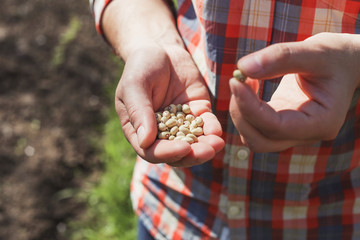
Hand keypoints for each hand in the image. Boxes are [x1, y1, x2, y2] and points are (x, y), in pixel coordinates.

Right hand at [116, 44, 223, 166]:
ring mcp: (180, 123)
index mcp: (139, 130)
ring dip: (205, 146)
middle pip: (175, 153)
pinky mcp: (197, 112)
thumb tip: (146, 142)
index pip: (151, 150)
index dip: (167, 153)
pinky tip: (218, 132)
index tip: (183, 148)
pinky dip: (212, 129)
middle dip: (192, 154)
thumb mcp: (134, 85)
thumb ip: (139, 111)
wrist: (161, 48)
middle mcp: (160, 132)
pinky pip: (205, 125)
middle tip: (208, 151)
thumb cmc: (140, 65)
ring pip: (193, 143)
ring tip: (217, 144)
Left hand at [229, 33, 359, 151]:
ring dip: (240, 113)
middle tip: (237, 80)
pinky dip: (244, 108)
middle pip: (261, 141)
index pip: (276, 127)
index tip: (235, 81)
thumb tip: (243, 67)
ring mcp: (294, 133)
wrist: (345, 64)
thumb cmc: (335, 56)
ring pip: (254, 138)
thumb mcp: (314, 50)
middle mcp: (307, 135)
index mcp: (322, 123)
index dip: (249, 107)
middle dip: (242, 114)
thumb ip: (280, 57)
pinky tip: (248, 84)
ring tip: (243, 80)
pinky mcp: (282, 124)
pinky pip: (255, 126)